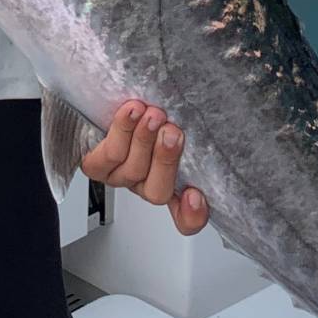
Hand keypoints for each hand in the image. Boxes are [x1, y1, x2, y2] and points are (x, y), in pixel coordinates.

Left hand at [80, 101, 209, 236]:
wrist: (100, 100)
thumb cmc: (146, 110)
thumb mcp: (174, 120)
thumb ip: (190, 128)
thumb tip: (222, 119)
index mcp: (171, 182)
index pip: (186, 217)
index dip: (192, 215)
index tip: (195, 196)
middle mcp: (144, 183)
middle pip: (158, 191)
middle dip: (166, 160)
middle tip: (172, 133)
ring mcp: (119, 177)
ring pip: (134, 170)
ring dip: (144, 140)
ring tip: (152, 115)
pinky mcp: (95, 166)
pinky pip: (109, 156)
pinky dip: (122, 132)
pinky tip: (131, 112)